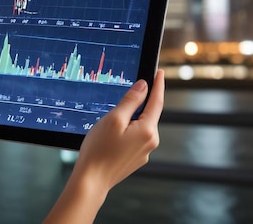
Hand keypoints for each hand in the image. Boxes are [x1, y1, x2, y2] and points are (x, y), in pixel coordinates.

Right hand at [73, 69, 164, 190]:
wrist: (91, 180)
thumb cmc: (99, 149)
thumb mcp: (114, 118)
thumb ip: (131, 101)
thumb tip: (144, 86)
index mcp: (148, 130)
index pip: (156, 101)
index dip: (158, 84)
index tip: (160, 72)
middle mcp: (150, 142)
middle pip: (148, 114)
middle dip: (139, 103)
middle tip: (126, 93)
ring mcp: (143, 152)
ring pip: (140, 126)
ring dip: (130, 119)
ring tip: (109, 122)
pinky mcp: (135, 159)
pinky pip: (134, 138)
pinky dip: (126, 131)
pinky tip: (110, 135)